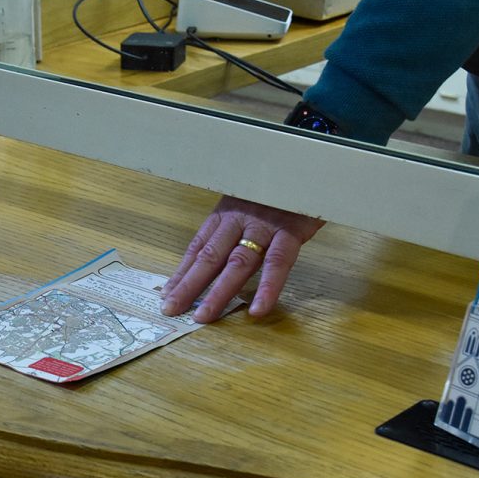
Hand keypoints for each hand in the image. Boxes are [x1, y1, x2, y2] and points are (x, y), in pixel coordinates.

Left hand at [160, 195, 325, 322]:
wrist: (311, 161)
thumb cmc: (282, 185)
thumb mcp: (253, 200)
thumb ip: (240, 225)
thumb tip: (223, 255)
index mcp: (228, 212)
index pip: (198, 246)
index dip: (182, 271)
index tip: (167, 292)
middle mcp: (240, 219)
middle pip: (209, 256)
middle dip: (188, 285)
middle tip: (171, 309)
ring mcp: (264, 226)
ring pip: (237, 263)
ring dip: (218, 292)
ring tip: (204, 317)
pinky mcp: (290, 231)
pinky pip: (277, 263)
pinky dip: (267, 288)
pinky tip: (258, 309)